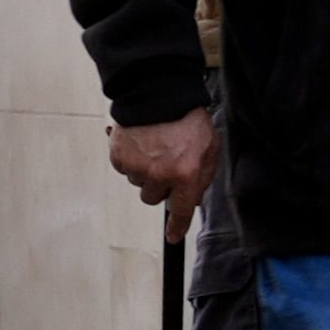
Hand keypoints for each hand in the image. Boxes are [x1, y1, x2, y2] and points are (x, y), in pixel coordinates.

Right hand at [108, 110, 216, 230]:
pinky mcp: (119, 157)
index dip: (177, 227)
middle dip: (160, 185)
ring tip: (153, 147)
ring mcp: (137, 167)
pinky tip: (140, 143)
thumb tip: (194, 197)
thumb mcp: (209, 146)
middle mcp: (160, 175)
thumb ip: (204, 175)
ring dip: (145, 171)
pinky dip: (130, 160)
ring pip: (138, 184)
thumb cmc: (187, 118)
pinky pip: (124, 169)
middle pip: (154, 198)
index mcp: (186, 174)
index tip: (173, 237)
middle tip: (165, 162)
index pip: (182, 210)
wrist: (158, 93)